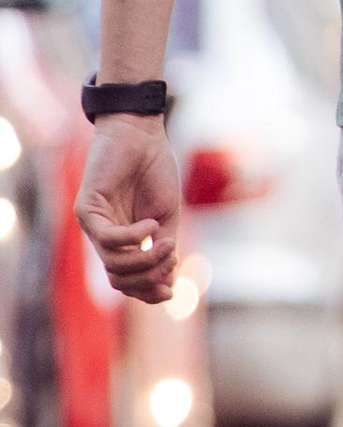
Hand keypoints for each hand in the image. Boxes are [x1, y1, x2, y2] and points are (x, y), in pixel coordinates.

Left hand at [76, 117, 182, 306]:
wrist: (142, 135)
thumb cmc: (155, 171)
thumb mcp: (167, 216)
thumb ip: (164, 247)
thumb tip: (167, 282)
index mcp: (124, 240)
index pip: (128, 280)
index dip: (148, 291)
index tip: (171, 290)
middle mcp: (106, 236)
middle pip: (119, 279)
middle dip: (147, 280)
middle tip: (171, 262)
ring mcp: (94, 224)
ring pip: (113, 264)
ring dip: (145, 261)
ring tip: (166, 243)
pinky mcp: (86, 210)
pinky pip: (108, 239)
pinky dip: (133, 238)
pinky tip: (151, 225)